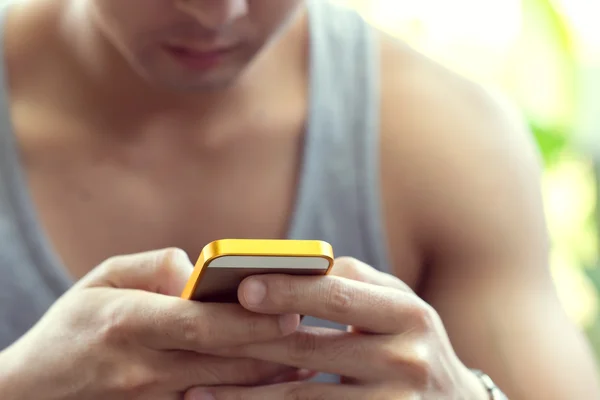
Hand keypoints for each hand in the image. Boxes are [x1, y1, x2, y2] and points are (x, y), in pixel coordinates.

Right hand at [0, 249, 303, 399]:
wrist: (31, 396)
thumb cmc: (71, 329)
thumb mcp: (100, 281)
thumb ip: (154, 267)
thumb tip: (198, 271)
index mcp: (129, 323)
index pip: (201, 322)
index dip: (250, 317)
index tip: (293, 306)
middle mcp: (143, 367)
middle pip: (225, 360)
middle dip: (276, 346)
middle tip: (319, 329)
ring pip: (227, 390)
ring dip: (272, 375)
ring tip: (311, 356)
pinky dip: (248, 395)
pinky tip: (276, 384)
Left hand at [186, 257, 488, 399]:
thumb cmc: (416, 345)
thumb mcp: (399, 306)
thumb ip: (353, 284)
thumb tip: (289, 270)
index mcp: (407, 312)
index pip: (336, 296)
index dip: (286, 291)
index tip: (241, 288)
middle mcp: (405, 358)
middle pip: (309, 348)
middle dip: (247, 342)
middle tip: (196, 336)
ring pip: (302, 398)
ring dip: (244, 396)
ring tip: (197, 391)